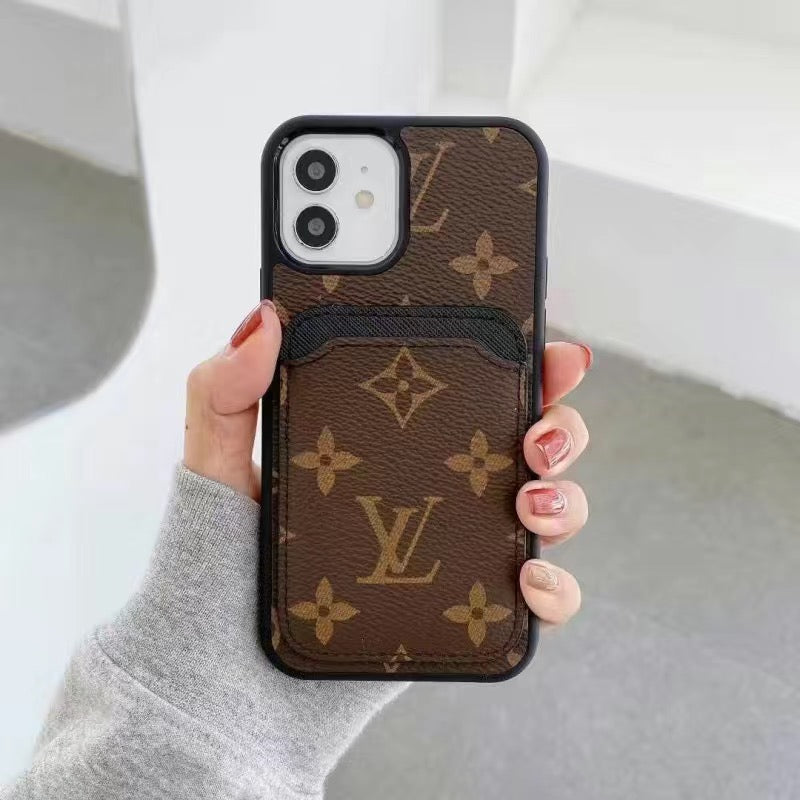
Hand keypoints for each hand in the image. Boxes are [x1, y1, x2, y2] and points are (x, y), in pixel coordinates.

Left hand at [184, 299, 589, 629]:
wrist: (227, 675)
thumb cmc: (221, 562)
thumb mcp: (215, 464)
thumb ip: (225, 390)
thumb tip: (264, 319)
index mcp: (395, 439)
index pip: (473, 386)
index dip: (523, 363)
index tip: (548, 351)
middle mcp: (437, 487)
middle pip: (531, 441)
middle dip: (560, 426)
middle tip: (538, 437)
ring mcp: (459, 549)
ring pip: (549, 509)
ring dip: (565, 499)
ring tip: (530, 504)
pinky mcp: (467, 612)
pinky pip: (539, 599)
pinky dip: (555, 589)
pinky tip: (528, 581)